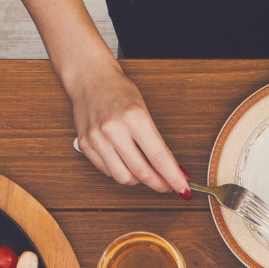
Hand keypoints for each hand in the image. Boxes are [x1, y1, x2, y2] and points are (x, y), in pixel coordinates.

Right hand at [65, 56, 187, 194]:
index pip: (159, 158)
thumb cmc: (118, 92)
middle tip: (167, 185)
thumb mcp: (144, 112)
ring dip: (138, 180)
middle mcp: (113, 129)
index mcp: (134, 118)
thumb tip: (172, 169)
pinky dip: (121, 172)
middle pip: (141, 172)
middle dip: (159, 184)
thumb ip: (156, 142)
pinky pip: (108, 171)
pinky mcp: (85, 146)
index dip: (173, 178)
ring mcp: (97, 139)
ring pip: (123, 178)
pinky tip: (126, 163)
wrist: (89, 79)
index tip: (183, 188)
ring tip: (145, 172)